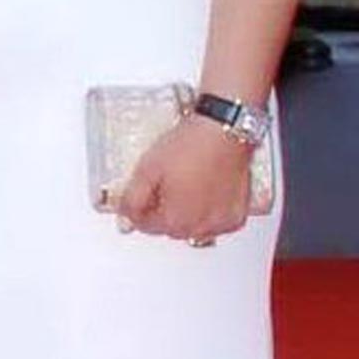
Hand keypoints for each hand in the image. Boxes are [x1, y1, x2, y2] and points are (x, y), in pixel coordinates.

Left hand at [117, 114, 250, 242]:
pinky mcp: (236, 214)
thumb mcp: (148, 168)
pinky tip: (205, 190)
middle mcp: (198, 229)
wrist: (225, 129)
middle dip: (163, 209)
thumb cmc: (191, 145)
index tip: (141, 191)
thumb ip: (132, 198)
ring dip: (186, 212)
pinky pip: (216, 221)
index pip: (146, 225)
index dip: (139, 206)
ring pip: (194, 227)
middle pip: (170, 227)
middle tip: (164, 181)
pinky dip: (209, 210)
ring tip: (185, 183)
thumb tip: (124, 216)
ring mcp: (220, 223)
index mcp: (174, 221)